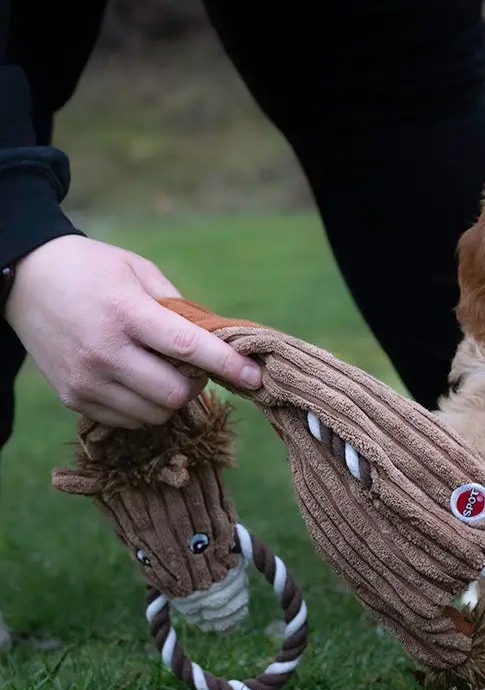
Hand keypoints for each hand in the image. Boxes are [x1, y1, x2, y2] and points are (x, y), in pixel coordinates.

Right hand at [6, 235, 261, 427]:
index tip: (255, 375)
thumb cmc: (90, 269)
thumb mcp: (137, 270)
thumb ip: (179, 307)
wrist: (23, 281)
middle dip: (195, 384)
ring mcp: (86, 380)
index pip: (187, 347)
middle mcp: (104, 351)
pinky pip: (128, 420)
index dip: (227, 365)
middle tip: (191, 364)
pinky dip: (143, 406)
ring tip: (160, 369)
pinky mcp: (74, 398)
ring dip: (170, 398)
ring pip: (155, 414)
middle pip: (175, 394)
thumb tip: (219, 339)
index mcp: (125, 312)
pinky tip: (135, 379)